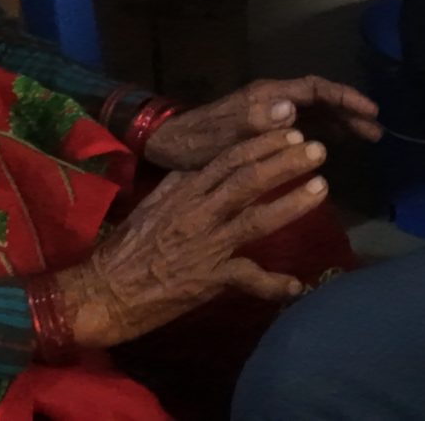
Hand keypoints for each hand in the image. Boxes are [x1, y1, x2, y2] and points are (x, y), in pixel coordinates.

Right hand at [56, 128, 330, 347]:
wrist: (102, 292)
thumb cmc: (125, 250)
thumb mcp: (151, 207)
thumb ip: (179, 187)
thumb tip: (201, 166)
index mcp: (183, 192)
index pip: (227, 158)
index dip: (261, 144)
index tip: (289, 131)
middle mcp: (197, 213)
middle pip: (247, 180)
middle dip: (285, 161)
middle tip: (317, 149)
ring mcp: (205, 246)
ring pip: (256, 219)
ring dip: (292, 203)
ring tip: (322, 188)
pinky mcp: (208, 280)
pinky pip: (248, 279)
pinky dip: (273, 283)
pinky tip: (296, 285)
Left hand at [143, 77, 382, 171]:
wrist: (169, 146)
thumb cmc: (194, 142)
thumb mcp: (223, 134)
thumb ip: (255, 120)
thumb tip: (292, 108)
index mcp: (266, 96)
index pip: (315, 89)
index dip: (344, 97)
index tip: (369, 111)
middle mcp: (272, 99)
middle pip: (321, 99)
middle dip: (350, 111)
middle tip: (377, 132)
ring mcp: (270, 112)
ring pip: (315, 112)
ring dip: (341, 122)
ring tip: (367, 138)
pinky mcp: (266, 128)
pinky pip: (304, 124)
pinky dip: (324, 131)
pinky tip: (336, 145)